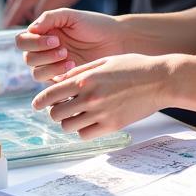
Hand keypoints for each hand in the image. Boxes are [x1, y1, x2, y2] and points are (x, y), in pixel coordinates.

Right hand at [15, 8, 124, 81]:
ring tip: (70, 59)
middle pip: (27, 58)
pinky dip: (59, 75)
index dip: (33, 42)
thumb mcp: (70, 16)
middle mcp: (44, 51)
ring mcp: (53, 66)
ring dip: (50, 67)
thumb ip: (49, 18)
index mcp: (43, 34)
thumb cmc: (95, 25)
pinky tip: (75, 67)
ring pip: (36, 73)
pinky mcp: (63, 80)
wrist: (117, 41)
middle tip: (63, 49)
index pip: (22, 40)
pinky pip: (51, 83)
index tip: (55, 38)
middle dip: (43, 54)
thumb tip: (31, 29)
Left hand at [31, 54, 171, 139]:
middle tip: (60, 108)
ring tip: (74, 115)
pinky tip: (88, 122)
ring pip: (69, 126)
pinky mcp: (112, 126)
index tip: (36, 105)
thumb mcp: (103, 61)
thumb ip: (81, 71)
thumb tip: (60, 79)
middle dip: (55, 111)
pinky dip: (82, 130)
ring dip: (68, 122)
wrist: (160, 80)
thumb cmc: (132, 66)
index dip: (40, 101)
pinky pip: (86, 134)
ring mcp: (101, 114)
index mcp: (85, 79)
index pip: (51, 94)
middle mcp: (89, 98)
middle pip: (56, 113)